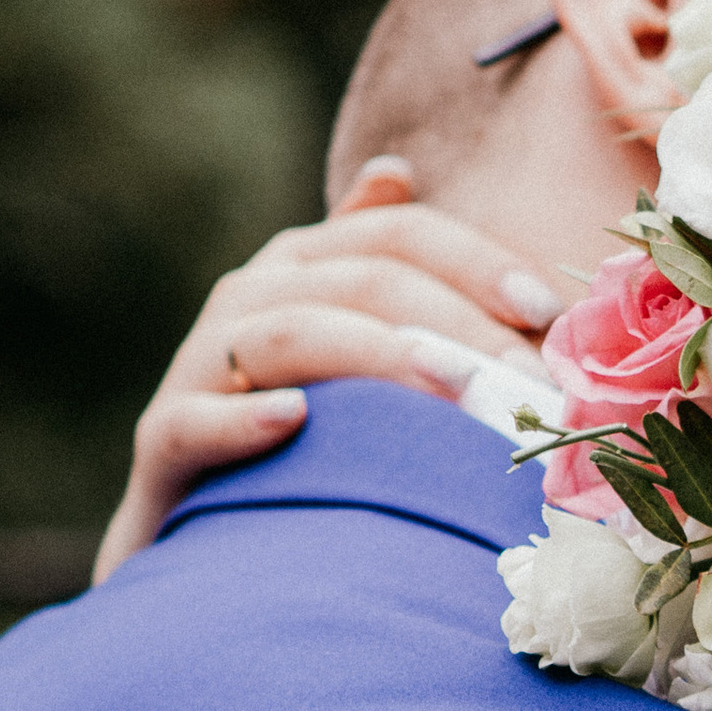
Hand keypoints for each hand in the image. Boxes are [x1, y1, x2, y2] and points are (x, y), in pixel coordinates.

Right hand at [92, 159, 570, 581]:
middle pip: (362, 279)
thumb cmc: (315, 444)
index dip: (476, 261)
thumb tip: (393, 169)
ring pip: (289, 335)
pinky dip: (243, 418)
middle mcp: (252, 297)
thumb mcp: (358, 355)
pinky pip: (195, 419)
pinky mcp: (165, 440)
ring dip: (376, 358)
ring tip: (450, 394)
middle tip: (525, 384)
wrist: (213, 541)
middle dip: (457, 324)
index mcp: (308, 266)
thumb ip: (389, 274)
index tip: (547, 315)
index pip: (399, 233)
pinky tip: (295, 421)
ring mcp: (202, 366)